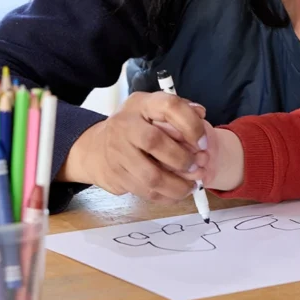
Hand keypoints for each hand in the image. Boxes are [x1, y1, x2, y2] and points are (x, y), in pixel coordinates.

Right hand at [57, 91, 208, 202]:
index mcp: (141, 104)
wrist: (96, 147)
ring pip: (150, 176)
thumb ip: (180, 111)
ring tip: (192, 186)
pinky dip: (166, 196)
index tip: (203, 142)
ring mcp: (117, 152)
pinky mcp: (116, 176)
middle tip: (197, 167)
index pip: (169, 107)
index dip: (191, 125)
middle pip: (154, 142)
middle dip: (181, 159)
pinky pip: (145, 191)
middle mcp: (125, 125)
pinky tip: (177, 192)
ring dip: (177, 185)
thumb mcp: (155, 110)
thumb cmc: (136, 126)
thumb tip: (201, 114)